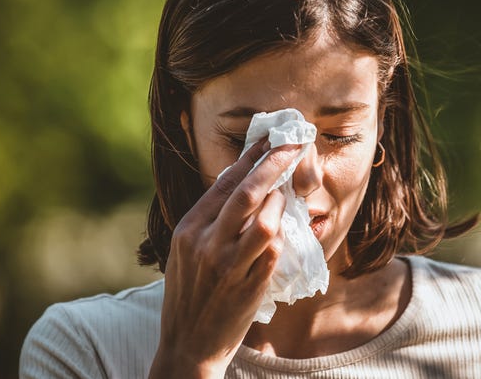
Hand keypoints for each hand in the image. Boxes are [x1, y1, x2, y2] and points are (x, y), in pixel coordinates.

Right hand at [149, 140, 299, 378]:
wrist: (188, 343)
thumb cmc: (190, 293)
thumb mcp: (186, 250)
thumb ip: (209, 220)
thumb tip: (241, 182)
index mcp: (188, 229)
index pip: (224, 182)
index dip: (251, 157)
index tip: (270, 138)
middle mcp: (206, 243)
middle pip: (247, 192)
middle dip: (275, 163)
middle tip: (294, 144)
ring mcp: (228, 264)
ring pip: (265, 219)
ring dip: (281, 201)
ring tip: (287, 194)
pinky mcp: (249, 284)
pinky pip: (274, 249)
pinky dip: (283, 233)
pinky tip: (286, 226)